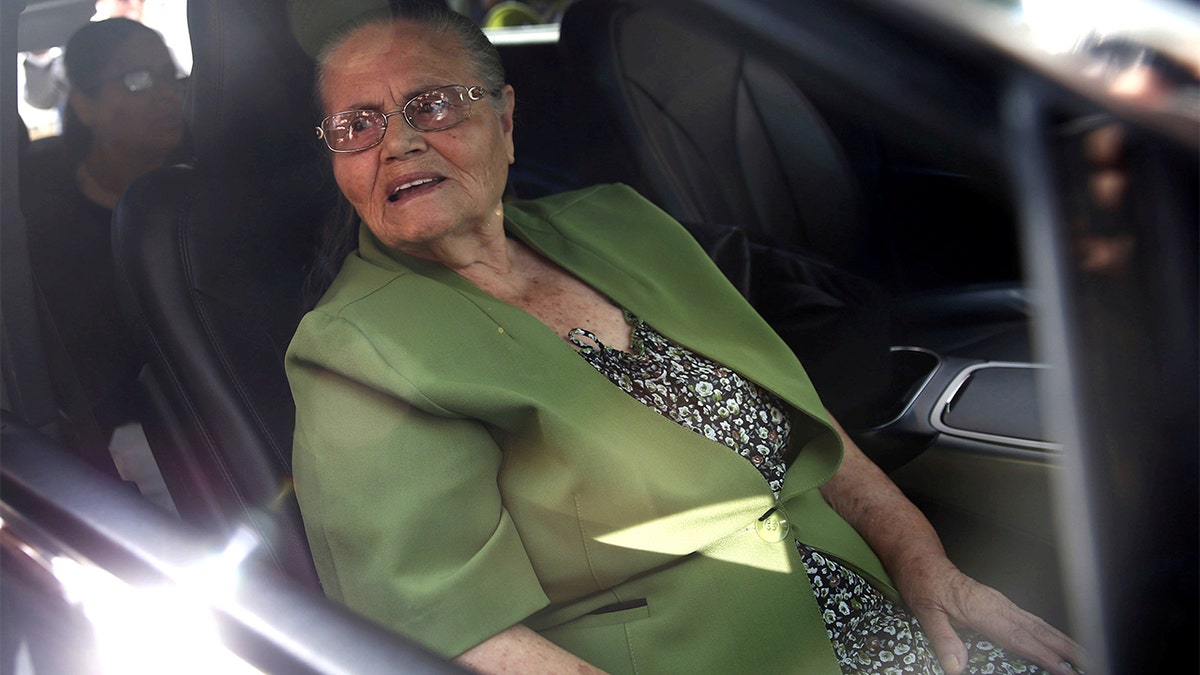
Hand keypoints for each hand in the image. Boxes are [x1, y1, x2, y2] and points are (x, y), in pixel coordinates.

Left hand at [898, 558, 1083, 674]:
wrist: (922, 561)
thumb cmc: (923, 584)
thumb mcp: (925, 612)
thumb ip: (943, 639)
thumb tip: (957, 666)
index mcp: (982, 609)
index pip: (1018, 637)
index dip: (1042, 655)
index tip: (1063, 669)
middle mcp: (996, 604)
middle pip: (1037, 630)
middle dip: (1064, 648)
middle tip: (1088, 664)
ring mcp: (1000, 602)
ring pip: (1037, 623)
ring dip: (1061, 639)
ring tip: (1082, 655)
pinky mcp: (999, 602)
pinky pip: (1029, 619)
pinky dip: (1047, 631)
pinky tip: (1055, 639)